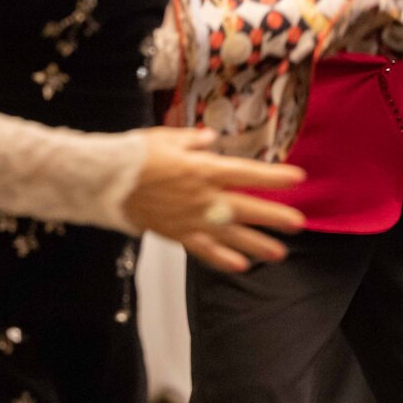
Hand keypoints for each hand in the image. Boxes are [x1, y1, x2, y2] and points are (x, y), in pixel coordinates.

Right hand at [120, 128, 306, 272]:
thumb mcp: (167, 137)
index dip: (274, 177)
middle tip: (297, 223)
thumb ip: (193, 140)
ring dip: (256, 244)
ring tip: (279, 253)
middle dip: (274, 216)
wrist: (105, 181)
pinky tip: (240, 266)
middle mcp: (202, 197)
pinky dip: (222, 259)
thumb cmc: (136, 155)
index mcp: (203, 169)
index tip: (298, 179)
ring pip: (230, 235)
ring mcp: (190, 219)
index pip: (248, 173)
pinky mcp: (176, 234)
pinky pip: (203, 250)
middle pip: (246, 208)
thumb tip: (210, 138)